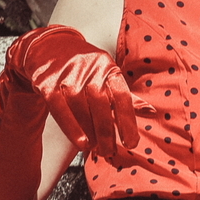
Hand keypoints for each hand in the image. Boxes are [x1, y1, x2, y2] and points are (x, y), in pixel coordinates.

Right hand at [9, 24, 140, 162]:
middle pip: (101, 103)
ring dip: (90, 131)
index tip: (131, 144)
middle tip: (110, 152)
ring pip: (80, 107)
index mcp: (109, 69)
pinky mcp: (48, 82)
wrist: (49, 48)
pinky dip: (71, 128)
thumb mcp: (108, 77)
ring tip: (96, 149)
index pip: (122, 96)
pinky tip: (81, 143)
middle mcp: (89, 70)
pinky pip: (60, 108)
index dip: (128, 121)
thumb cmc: (86, 70)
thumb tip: (152, 112)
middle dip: (107, 131)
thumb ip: (127, 97)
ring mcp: (67, 75)